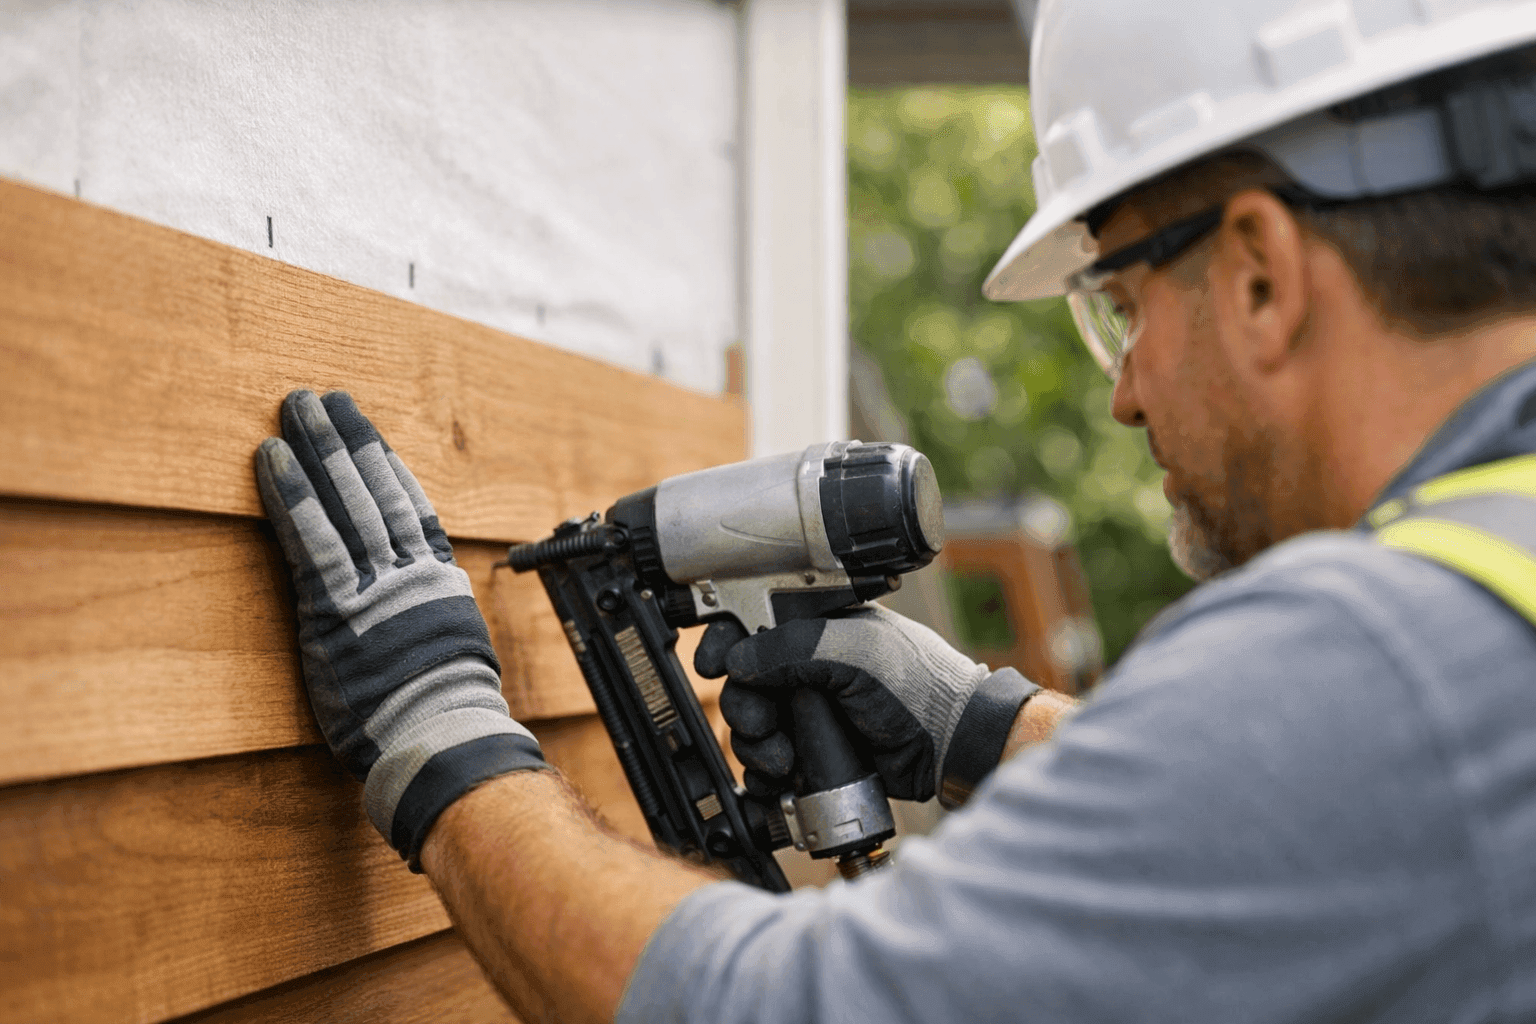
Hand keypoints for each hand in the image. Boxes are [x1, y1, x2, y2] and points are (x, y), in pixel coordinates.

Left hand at [256, 389, 546, 866]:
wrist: (441, 737)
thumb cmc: (447, 718)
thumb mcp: (454, 659)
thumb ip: (434, 626)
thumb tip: (426, 620)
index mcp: (438, 585)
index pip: (412, 511)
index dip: (389, 469)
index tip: (373, 438)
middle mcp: (409, 573)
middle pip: (376, 491)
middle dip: (350, 441)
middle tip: (328, 400)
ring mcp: (373, 584)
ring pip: (345, 500)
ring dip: (320, 447)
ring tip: (299, 406)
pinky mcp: (334, 605)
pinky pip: (309, 536)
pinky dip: (290, 492)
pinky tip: (271, 458)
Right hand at [695, 604, 1039, 806]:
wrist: (952, 746)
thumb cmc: (921, 686)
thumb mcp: (854, 653)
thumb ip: (791, 648)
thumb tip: (739, 659)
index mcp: (819, 625)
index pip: (754, 621)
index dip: (726, 640)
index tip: (710, 662)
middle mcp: (811, 665)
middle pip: (746, 681)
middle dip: (743, 706)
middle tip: (761, 725)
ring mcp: (813, 709)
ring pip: (754, 724)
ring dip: (756, 745)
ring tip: (782, 759)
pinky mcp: (816, 750)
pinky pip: (772, 761)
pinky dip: (765, 774)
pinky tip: (778, 780)